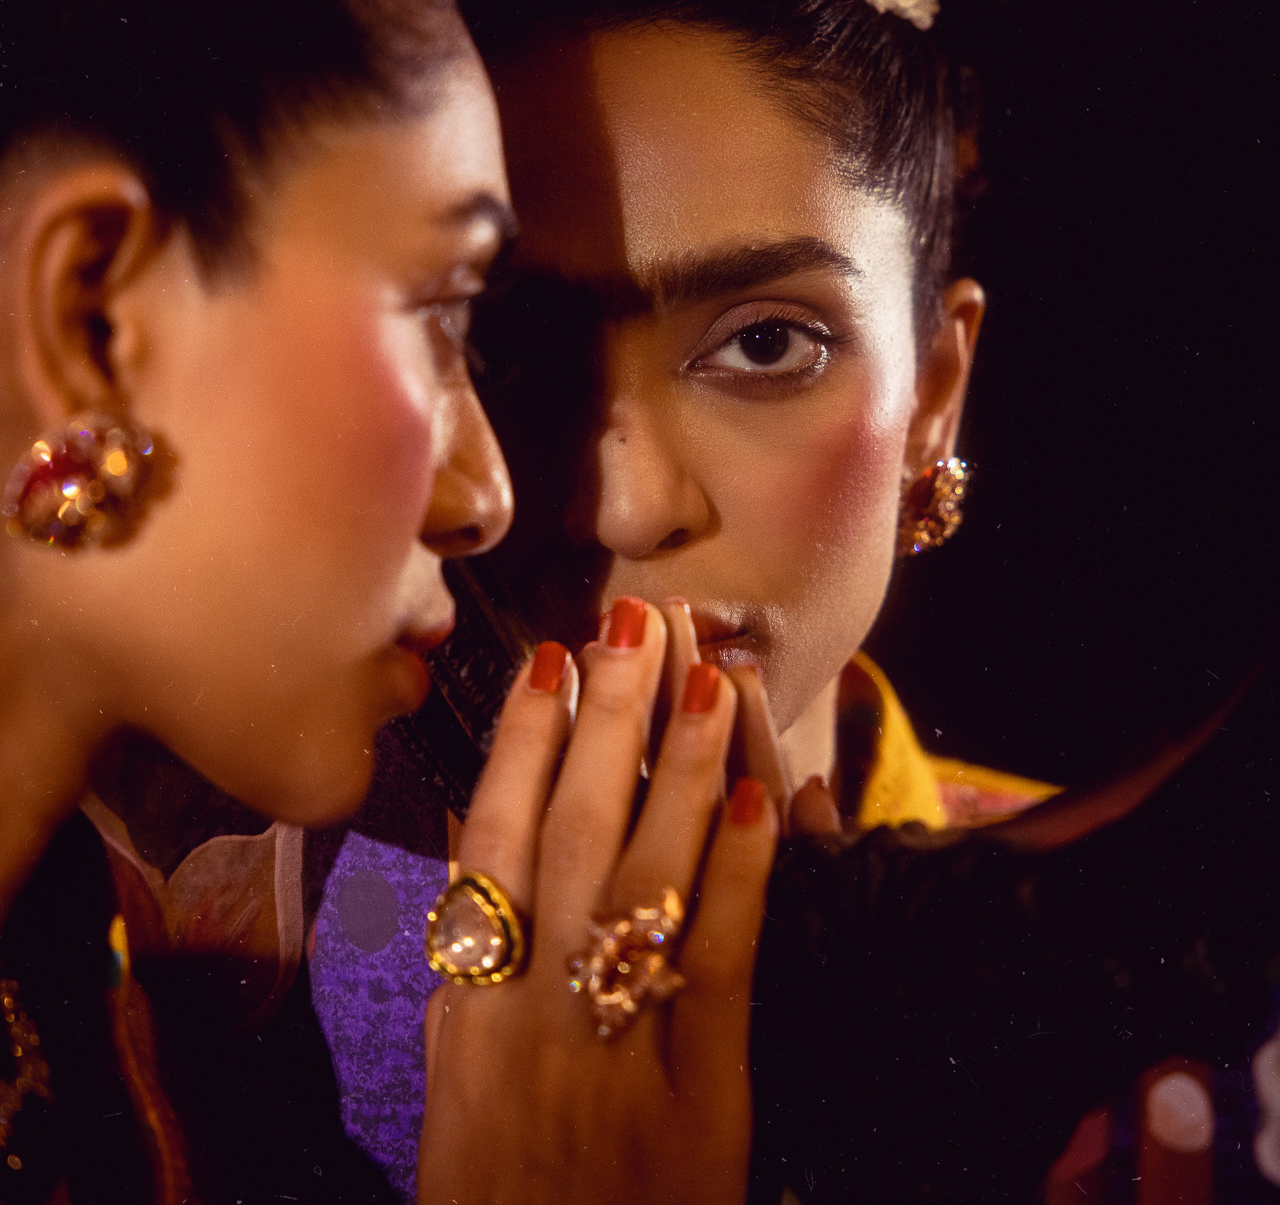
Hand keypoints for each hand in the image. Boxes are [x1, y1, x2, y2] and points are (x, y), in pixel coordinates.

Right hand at [418, 599, 777, 1204]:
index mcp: (469, 1005)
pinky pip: (720, 958)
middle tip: (635, 615)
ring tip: (707, 671)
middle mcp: (532, 1006)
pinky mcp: (700, 1088)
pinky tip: (765, 795)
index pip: (491, 839)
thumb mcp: (451, 1093)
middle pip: (569, 828)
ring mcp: (613, 1042)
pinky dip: (743, 870)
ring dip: (680, 762)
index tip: (547, 656)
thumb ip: (466, 973)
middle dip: (607, 715)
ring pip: (645, 870)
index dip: (520, 740)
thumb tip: (480, 848)